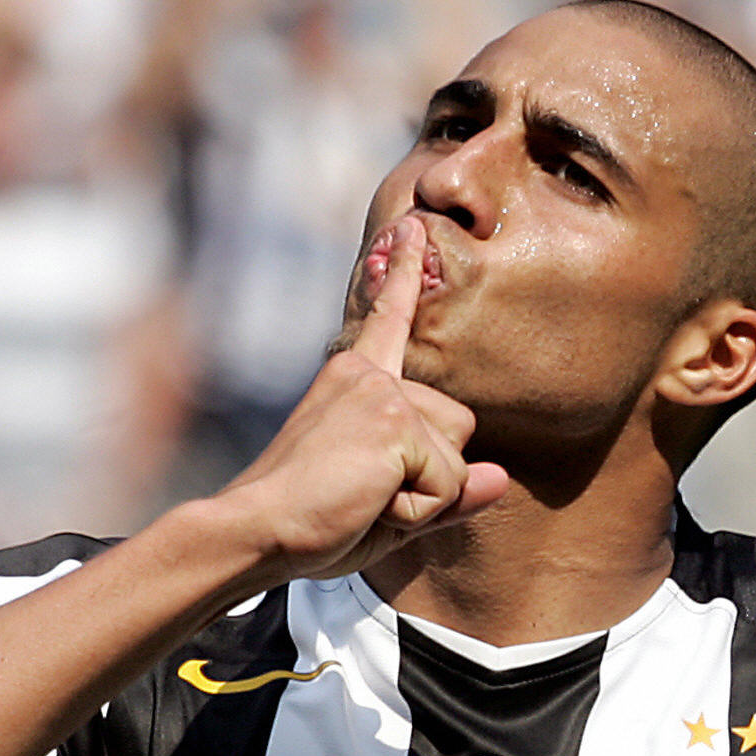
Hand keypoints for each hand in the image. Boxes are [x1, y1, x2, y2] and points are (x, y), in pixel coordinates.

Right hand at [215, 216, 510, 584]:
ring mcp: (383, 393)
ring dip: (421, 496)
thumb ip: (444, 491)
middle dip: (429, 475)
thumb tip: (501, 479)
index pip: (388, 320)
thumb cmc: (305, 522)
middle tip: (360, 492)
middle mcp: (368, 375)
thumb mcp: (386, 507)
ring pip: (456, 459)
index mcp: (351, 380)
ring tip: (360, 497)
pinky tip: (365, 501)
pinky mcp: (395, 420)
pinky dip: (414, 511)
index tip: (409, 226)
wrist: (255, 529)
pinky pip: (447, 484)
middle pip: (457, 426)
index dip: (402, 273)